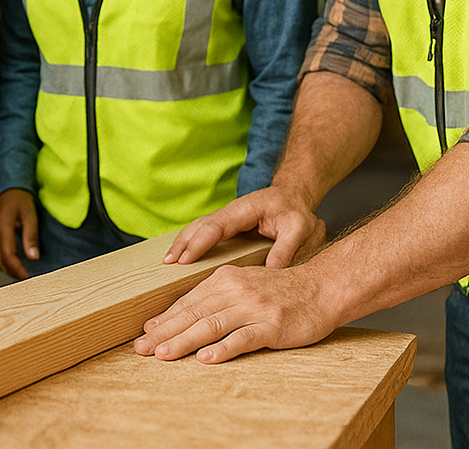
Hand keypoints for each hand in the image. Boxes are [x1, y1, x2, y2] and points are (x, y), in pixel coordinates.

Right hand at [0, 189, 39, 279]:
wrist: (10, 188)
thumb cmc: (21, 200)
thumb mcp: (30, 215)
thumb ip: (31, 236)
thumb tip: (33, 258)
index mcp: (2, 227)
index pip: (7, 256)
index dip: (17, 269)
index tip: (28, 278)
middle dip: (12, 273)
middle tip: (27, 280)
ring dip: (8, 269)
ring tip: (23, 274)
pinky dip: (5, 261)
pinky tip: (17, 264)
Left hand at [133, 262, 339, 363]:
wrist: (322, 288)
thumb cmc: (281, 291)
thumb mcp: (244, 284)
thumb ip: (216, 297)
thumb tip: (185, 316)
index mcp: (225, 279)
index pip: (188, 301)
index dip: (164, 318)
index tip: (145, 332)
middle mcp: (236, 291)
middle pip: (193, 313)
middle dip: (164, 332)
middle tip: (142, 348)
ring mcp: (253, 308)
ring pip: (211, 325)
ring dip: (184, 341)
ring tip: (163, 355)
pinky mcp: (271, 326)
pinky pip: (243, 338)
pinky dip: (223, 349)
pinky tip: (206, 358)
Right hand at [162, 186, 325, 269]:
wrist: (293, 197)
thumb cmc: (296, 212)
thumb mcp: (301, 229)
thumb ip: (287, 248)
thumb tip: (270, 272)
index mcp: (245, 209)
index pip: (216, 225)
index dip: (200, 242)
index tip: (185, 258)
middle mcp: (230, 212)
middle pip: (199, 225)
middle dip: (182, 243)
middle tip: (167, 263)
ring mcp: (226, 218)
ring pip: (197, 228)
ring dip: (182, 243)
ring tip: (167, 262)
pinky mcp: (226, 226)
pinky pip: (203, 233)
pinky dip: (190, 243)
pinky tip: (181, 257)